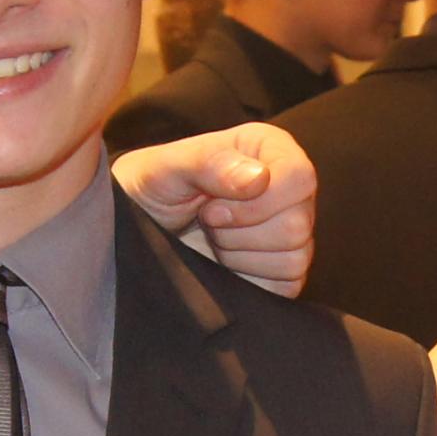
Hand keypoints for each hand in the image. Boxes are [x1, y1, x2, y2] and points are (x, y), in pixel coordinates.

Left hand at [111, 124, 314, 297]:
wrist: (136, 228)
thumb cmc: (152, 188)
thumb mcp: (167, 168)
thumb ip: (209, 162)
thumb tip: (258, 179)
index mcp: (270, 150)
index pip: (300, 177)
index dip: (257, 201)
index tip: (211, 207)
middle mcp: (287, 188)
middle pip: (298, 224)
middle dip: (239, 231)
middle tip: (207, 221)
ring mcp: (289, 230)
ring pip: (294, 258)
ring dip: (239, 255)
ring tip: (214, 238)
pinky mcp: (284, 270)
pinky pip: (286, 285)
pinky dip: (246, 278)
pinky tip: (223, 262)